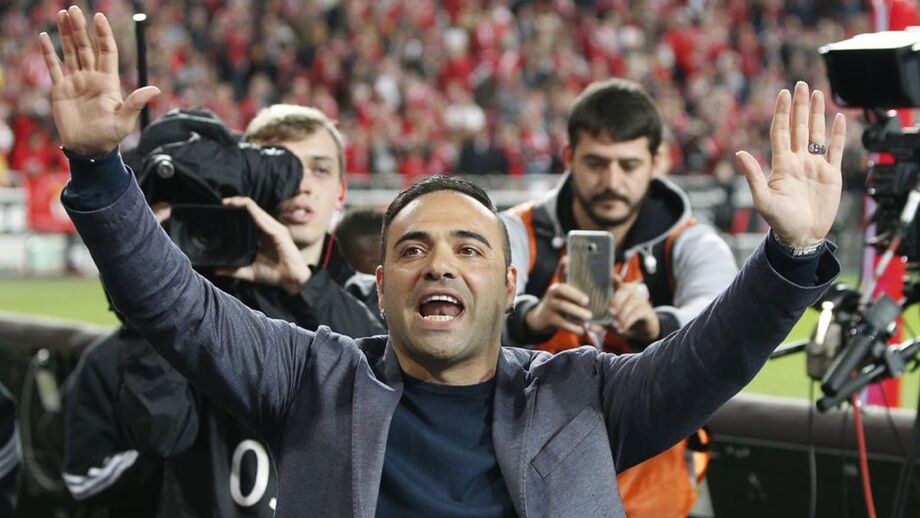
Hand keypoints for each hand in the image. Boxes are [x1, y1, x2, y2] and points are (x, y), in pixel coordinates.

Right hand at [39, 7, 159, 155]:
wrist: (89, 149)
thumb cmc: (109, 136)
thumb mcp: (124, 120)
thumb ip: (135, 103)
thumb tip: (155, 89)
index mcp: (108, 81)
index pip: (106, 51)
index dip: (103, 34)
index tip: (99, 17)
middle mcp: (92, 78)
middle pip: (86, 47)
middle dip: (80, 29)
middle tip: (74, 9)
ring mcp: (76, 82)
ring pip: (70, 52)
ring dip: (66, 34)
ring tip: (62, 14)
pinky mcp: (61, 89)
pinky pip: (54, 67)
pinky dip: (48, 52)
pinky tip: (44, 37)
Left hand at [215, 197, 310, 295]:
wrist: (291, 281)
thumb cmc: (274, 275)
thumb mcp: (249, 272)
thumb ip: (234, 270)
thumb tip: (216, 270)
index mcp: (264, 235)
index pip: (250, 217)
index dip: (237, 210)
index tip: (222, 209)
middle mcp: (269, 229)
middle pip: (252, 210)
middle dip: (236, 203)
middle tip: (222, 202)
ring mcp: (275, 228)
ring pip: (256, 209)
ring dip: (242, 203)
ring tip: (228, 202)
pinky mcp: (278, 231)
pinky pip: (262, 217)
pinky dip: (251, 210)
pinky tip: (242, 207)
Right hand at [524, 258, 592, 335]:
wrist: (541, 318)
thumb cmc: (560, 302)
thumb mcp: (565, 291)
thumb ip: (575, 282)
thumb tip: (589, 270)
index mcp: (559, 283)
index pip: (561, 272)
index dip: (564, 266)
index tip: (568, 260)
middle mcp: (552, 291)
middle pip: (562, 289)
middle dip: (575, 294)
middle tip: (587, 301)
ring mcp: (549, 305)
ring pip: (562, 306)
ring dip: (576, 312)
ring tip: (589, 317)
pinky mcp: (549, 318)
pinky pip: (561, 322)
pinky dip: (572, 327)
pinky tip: (582, 330)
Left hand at [607, 279, 658, 343]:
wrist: (644, 332)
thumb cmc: (626, 323)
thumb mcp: (613, 324)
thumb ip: (602, 324)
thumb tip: (590, 327)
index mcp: (621, 292)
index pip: (617, 283)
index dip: (615, 279)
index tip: (613, 277)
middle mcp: (632, 293)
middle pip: (622, 292)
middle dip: (615, 303)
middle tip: (610, 314)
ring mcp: (641, 300)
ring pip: (630, 303)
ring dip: (621, 315)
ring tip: (616, 325)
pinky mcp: (647, 310)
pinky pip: (636, 313)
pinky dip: (628, 321)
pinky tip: (623, 328)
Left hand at [736, 82, 845, 246]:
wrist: (802, 236)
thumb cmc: (780, 221)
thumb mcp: (763, 199)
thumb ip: (752, 175)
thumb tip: (739, 153)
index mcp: (781, 164)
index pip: (780, 132)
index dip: (782, 113)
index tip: (783, 94)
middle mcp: (797, 160)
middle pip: (798, 127)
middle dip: (799, 107)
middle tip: (801, 85)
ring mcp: (814, 165)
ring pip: (815, 133)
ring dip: (816, 114)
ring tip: (817, 94)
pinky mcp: (830, 174)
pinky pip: (835, 149)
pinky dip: (837, 134)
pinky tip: (838, 118)